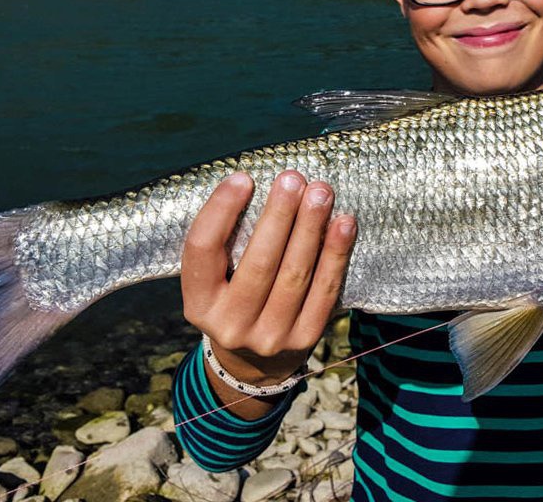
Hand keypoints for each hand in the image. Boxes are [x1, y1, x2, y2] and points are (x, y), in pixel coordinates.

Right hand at [181, 170, 355, 414]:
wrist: (254, 364)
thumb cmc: (234, 300)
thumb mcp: (215, 281)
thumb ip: (227, 243)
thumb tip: (261, 186)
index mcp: (198, 303)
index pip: (202, 251)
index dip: (221, 211)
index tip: (243, 178)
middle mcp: (230, 324)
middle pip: (258, 263)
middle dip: (279, 216)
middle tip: (293, 179)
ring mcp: (270, 336)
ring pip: (295, 275)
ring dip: (311, 228)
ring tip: (321, 192)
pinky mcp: (305, 340)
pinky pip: (325, 291)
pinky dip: (336, 255)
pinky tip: (345, 224)